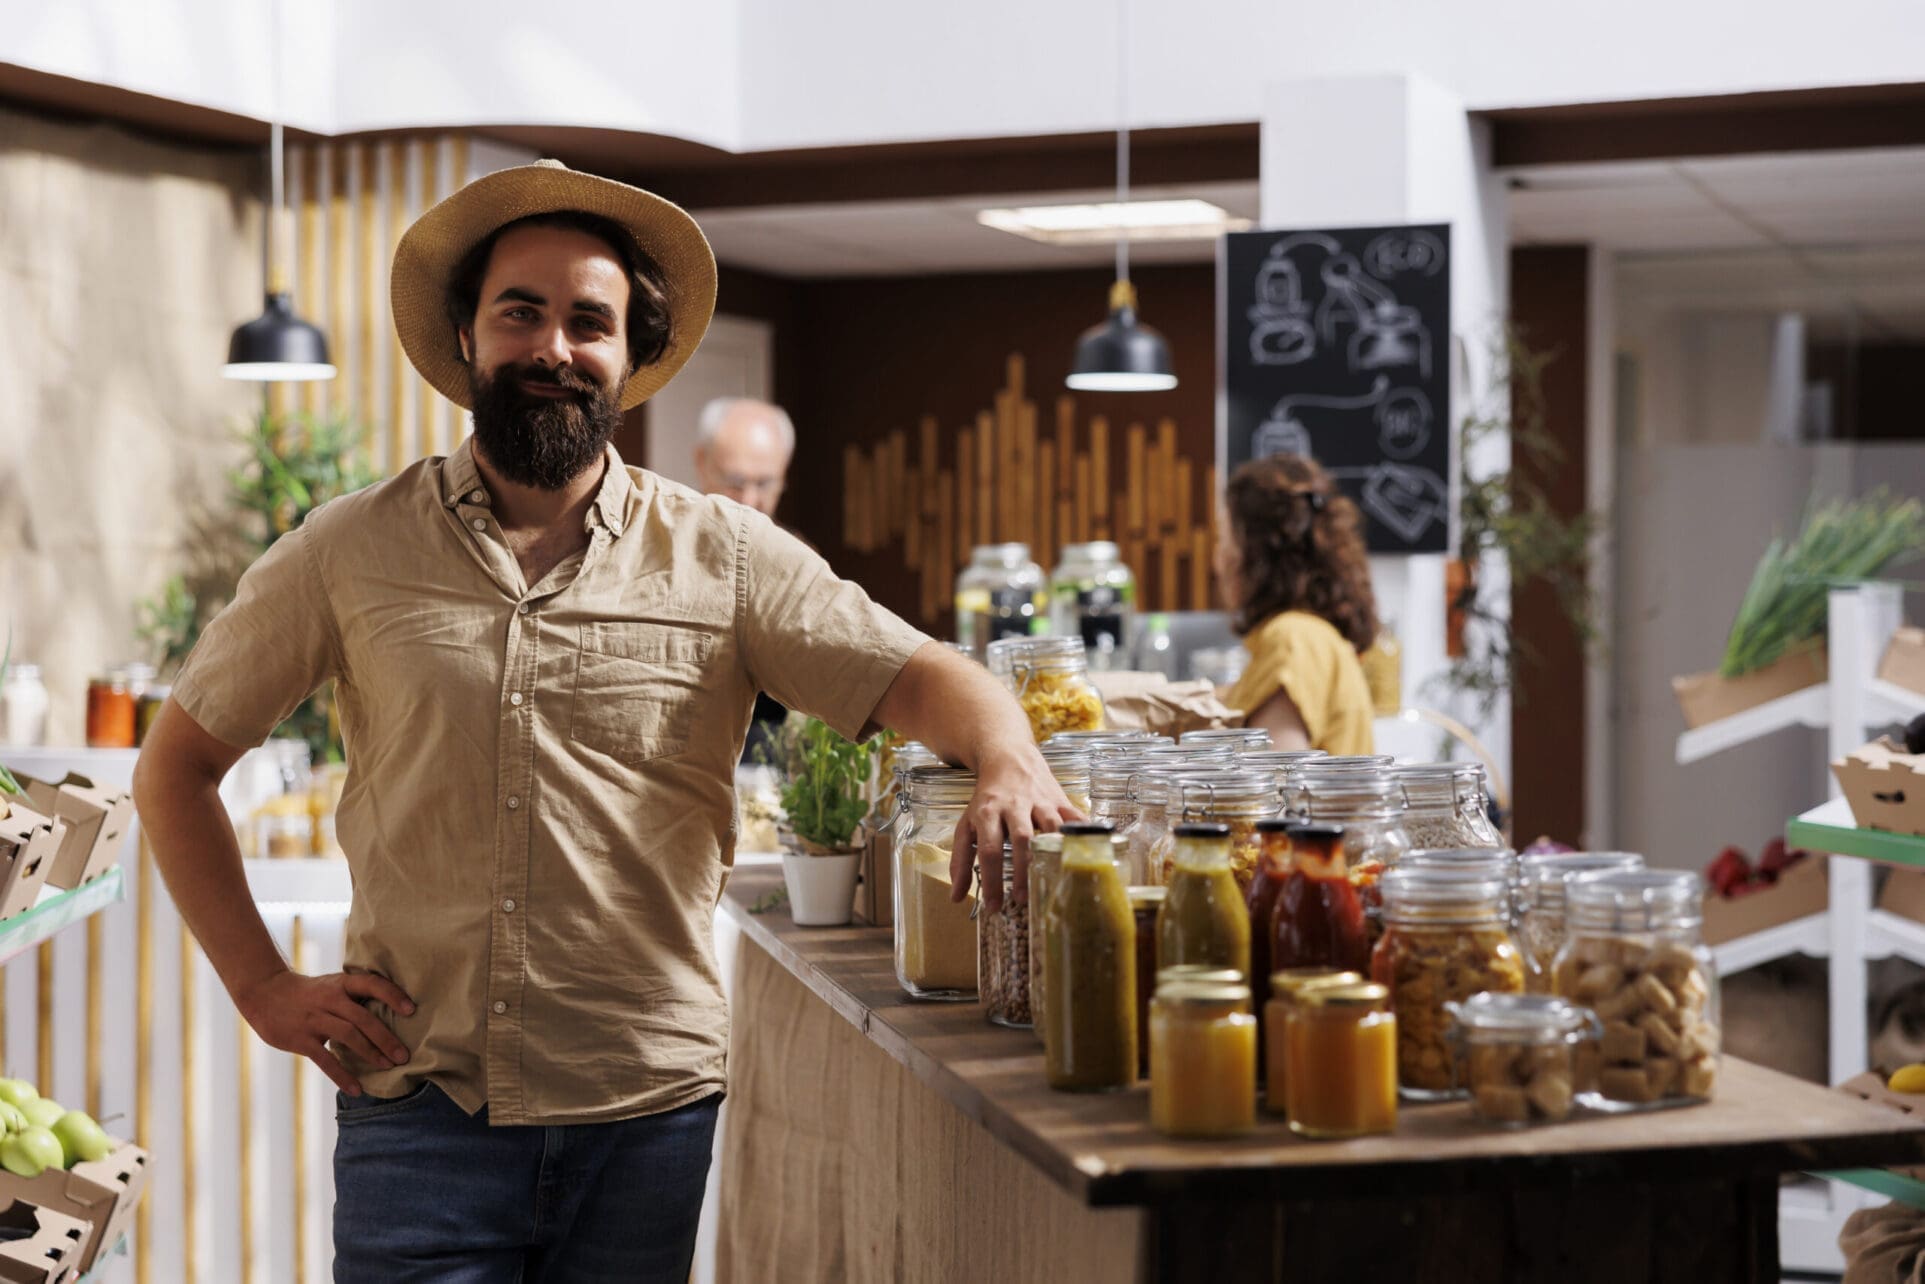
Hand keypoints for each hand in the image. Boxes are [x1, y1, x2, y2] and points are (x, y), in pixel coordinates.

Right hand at [235, 968, 415, 1095]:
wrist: (265, 993)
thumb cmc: (309, 993)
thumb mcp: (332, 985)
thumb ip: (355, 997)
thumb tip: (391, 1014)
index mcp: (341, 983)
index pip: (372, 984)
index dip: (392, 995)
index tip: (412, 1010)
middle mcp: (329, 999)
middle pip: (363, 1018)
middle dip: (386, 1038)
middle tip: (404, 1055)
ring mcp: (314, 1019)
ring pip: (348, 1036)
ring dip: (370, 1053)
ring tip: (388, 1066)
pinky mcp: (301, 1039)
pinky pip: (325, 1060)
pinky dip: (342, 1075)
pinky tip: (357, 1089)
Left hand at [950, 747, 1084, 911]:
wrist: (1008, 757)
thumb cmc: (986, 798)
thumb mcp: (966, 824)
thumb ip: (960, 860)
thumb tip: (957, 897)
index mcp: (988, 812)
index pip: (989, 850)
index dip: (992, 881)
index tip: (994, 907)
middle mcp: (1014, 805)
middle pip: (1022, 838)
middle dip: (1023, 870)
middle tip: (1022, 900)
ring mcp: (1040, 801)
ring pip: (1051, 827)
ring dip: (1052, 854)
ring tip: (1052, 881)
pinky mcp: (1059, 798)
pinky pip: (1075, 817)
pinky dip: (1083, 833)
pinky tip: (1088, 852)